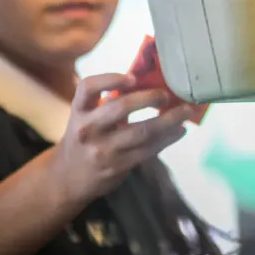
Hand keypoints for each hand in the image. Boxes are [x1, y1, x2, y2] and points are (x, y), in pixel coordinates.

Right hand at [51, 73, 191, 206]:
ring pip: (141, 131)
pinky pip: (148, 149)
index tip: (132, 77)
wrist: (69, 177)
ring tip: (185, 112)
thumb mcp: (87, 117)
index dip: (110, 79)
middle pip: (120, 108)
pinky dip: (167, 138)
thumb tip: (150, 83)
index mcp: (80, 109)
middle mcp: (87, 128)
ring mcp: (102, 149)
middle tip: (167, 94)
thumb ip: (109, 102)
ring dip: (168, 120)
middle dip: (148, 98)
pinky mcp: (117, 166)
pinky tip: (179, 131)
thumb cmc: (86, 138)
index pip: (88, 88)